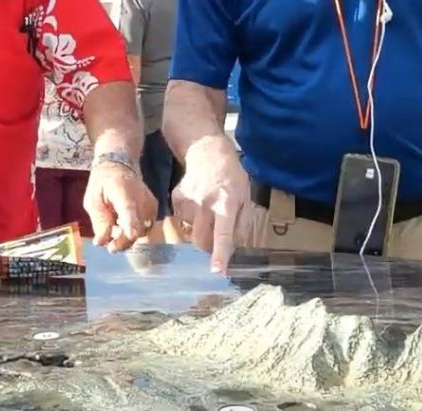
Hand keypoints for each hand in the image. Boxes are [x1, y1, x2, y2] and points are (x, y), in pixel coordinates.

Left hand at [84, 162, 157, 252]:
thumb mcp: (92, 200)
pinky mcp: (154, 209)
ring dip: (128, 236)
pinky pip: (145, 228)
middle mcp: (141, 198)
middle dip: (123, 241)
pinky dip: (134, 229)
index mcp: (122, 192)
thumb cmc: (103, 183)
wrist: (120, 167)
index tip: (129, 236)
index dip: (130, 226)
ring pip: (142, 231)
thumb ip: (99, 221)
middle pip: (137, 228)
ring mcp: (150, 204)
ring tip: (116, 226)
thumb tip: (101, 242)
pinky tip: (124, 222)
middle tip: (110, 246)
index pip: (129, 210)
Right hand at [171, 135, 250, 272]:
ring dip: (200, 228)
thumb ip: (242, 223)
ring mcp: (188, 201)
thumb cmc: (231, 176)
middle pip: (201, 240)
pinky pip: (182, 219)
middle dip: (208, 247)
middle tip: (216, 237)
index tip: (217, 270)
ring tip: (208, 209)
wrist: (207, 151)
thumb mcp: (246, 197)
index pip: (223, 234)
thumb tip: (235, 247)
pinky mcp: (176, 198)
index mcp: (226, 204)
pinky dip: (191, 217)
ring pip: (191, 230)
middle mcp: (205, 203)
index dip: (220, 254)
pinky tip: (198, 201)